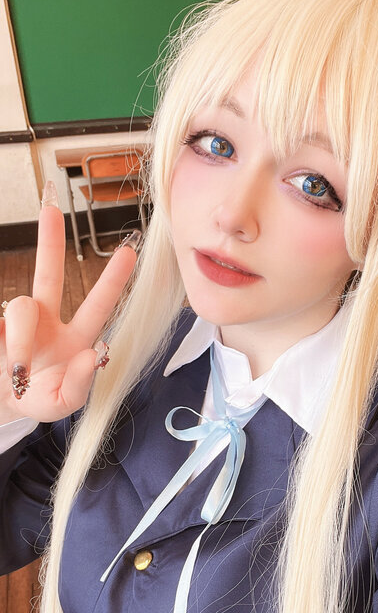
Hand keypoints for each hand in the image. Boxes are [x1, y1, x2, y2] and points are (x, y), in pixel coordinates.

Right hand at [0, 183, 139, 423]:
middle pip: (48, 274)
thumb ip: (80, 385)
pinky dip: (6, 345)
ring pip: (19, 308)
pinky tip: (9, 366)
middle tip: (51, 208)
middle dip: (50, 241)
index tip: (130, 250)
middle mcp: (46, 321)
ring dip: (19, 341)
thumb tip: (91, 355)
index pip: (97, 305)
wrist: (2, 404)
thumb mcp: (63, 404)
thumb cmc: (39, 400)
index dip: (113, 280)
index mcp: (73, 337)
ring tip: (18, 372)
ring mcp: (17, 321)